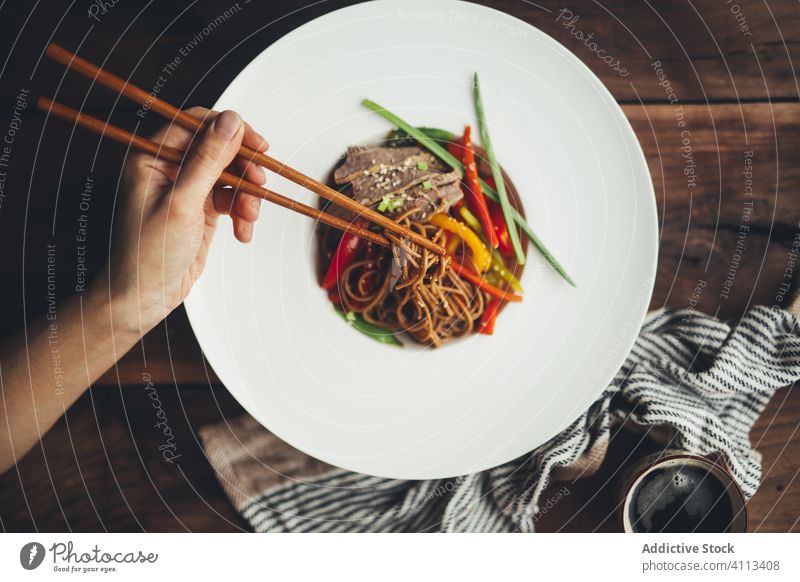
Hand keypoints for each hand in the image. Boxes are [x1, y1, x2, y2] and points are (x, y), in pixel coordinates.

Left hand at [103, 107, 268, 332]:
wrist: (144, 296)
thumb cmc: (148, 254)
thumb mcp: (183, 203)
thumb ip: (208, 159)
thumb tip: (231, 122)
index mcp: (152, 157)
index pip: (197, 124)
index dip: (231, 131)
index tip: (258, 146)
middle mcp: (169, 168)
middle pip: (219, 150)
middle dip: (243, 169)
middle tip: (261, 184)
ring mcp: (186, 189)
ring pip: (229, 176)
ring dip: (246, 195)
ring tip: (249, 218)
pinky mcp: (201, 210)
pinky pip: (231, 200)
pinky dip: (242, 214)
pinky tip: (243, 232)